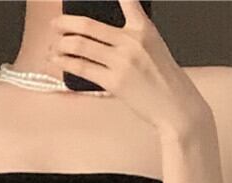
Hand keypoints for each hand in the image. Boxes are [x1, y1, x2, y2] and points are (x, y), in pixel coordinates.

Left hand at [46, 0, 210, 136]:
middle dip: (65, 23)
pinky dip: (65, 63)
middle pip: (88, 25)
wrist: (177, 109)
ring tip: (54, 46)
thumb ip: (131, 38)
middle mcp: (131, 42)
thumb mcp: (154, 49)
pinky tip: (57, 61)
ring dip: (61, 44)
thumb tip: (102, 39)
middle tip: (55, 25)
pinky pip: (82, 68)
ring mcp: (122, 62)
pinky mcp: (115, 83)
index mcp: (144, 29)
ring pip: (81, 46)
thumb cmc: (166, 83)